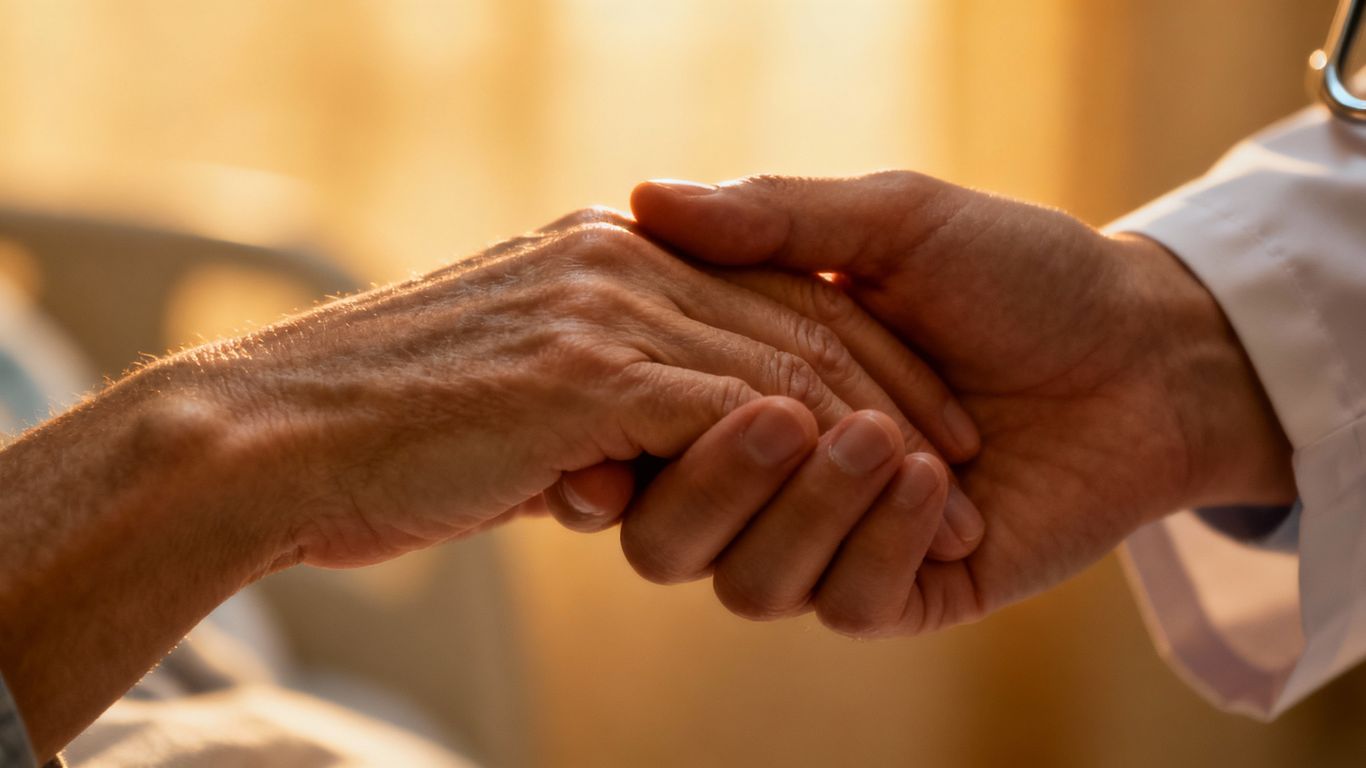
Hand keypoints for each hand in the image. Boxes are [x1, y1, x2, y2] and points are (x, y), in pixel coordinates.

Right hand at [172, 208, 973, 568]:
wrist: (263, 433)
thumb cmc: (377, 409)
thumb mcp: (518, 381)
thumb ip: (604, 385)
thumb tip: (644, 452)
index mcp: (608, 252)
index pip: (767, 298)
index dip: (855, 363)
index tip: (914, 428)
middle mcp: (617, 267)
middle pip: (798, 328)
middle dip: (893, 399)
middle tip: (960, 463)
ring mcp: (606, 320)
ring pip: (782, 377)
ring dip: (867, 438)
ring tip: (936, 484)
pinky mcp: (590, 383)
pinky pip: (737, 418)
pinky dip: (811, 461)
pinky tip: (868, 492)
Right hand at [628, 173, 1295, 634]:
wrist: (1144, 348)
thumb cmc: (1019, 275)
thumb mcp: (893, 224)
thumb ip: (772, 219)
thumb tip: (642, 196)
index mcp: (747, 393)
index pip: (643, 439)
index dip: (629, 430)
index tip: (642, 395)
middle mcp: (772, 482)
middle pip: (667, 537)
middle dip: (713, 483)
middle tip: (780, 414)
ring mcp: (835, 543)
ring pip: (750, 583)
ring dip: (807, 510)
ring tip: (885, 437)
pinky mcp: (906, 592)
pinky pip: (847, 603)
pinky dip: (880, 543)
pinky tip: (938, 481)